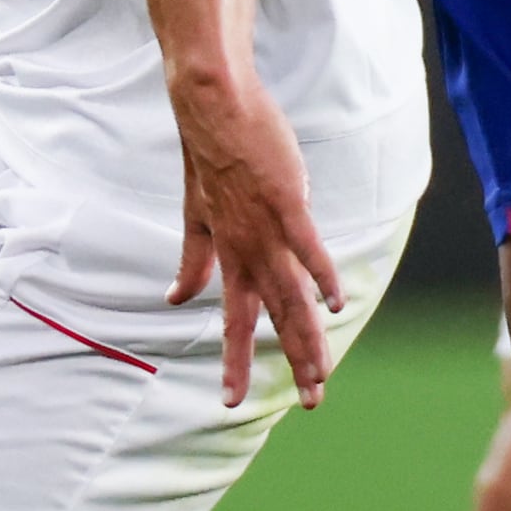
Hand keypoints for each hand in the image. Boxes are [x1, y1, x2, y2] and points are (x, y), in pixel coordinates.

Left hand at [165, 59, 346, 406]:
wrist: (212, 108)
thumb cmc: (210, 157)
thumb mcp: (194, 216)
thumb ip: (192, 261)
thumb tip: (174, 298)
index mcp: (228, 255)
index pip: (233, 321)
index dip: (233, 362)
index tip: (229, 403)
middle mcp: (247, 250)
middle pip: (274, 318)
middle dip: (293, 363)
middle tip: (308, 403)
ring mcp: (268, 228)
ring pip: (293, 295)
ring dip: (309, 337)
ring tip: (321, 374)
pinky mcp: (287, 202)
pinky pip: (308, 248)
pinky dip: (322, 276)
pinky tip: (336, 304)